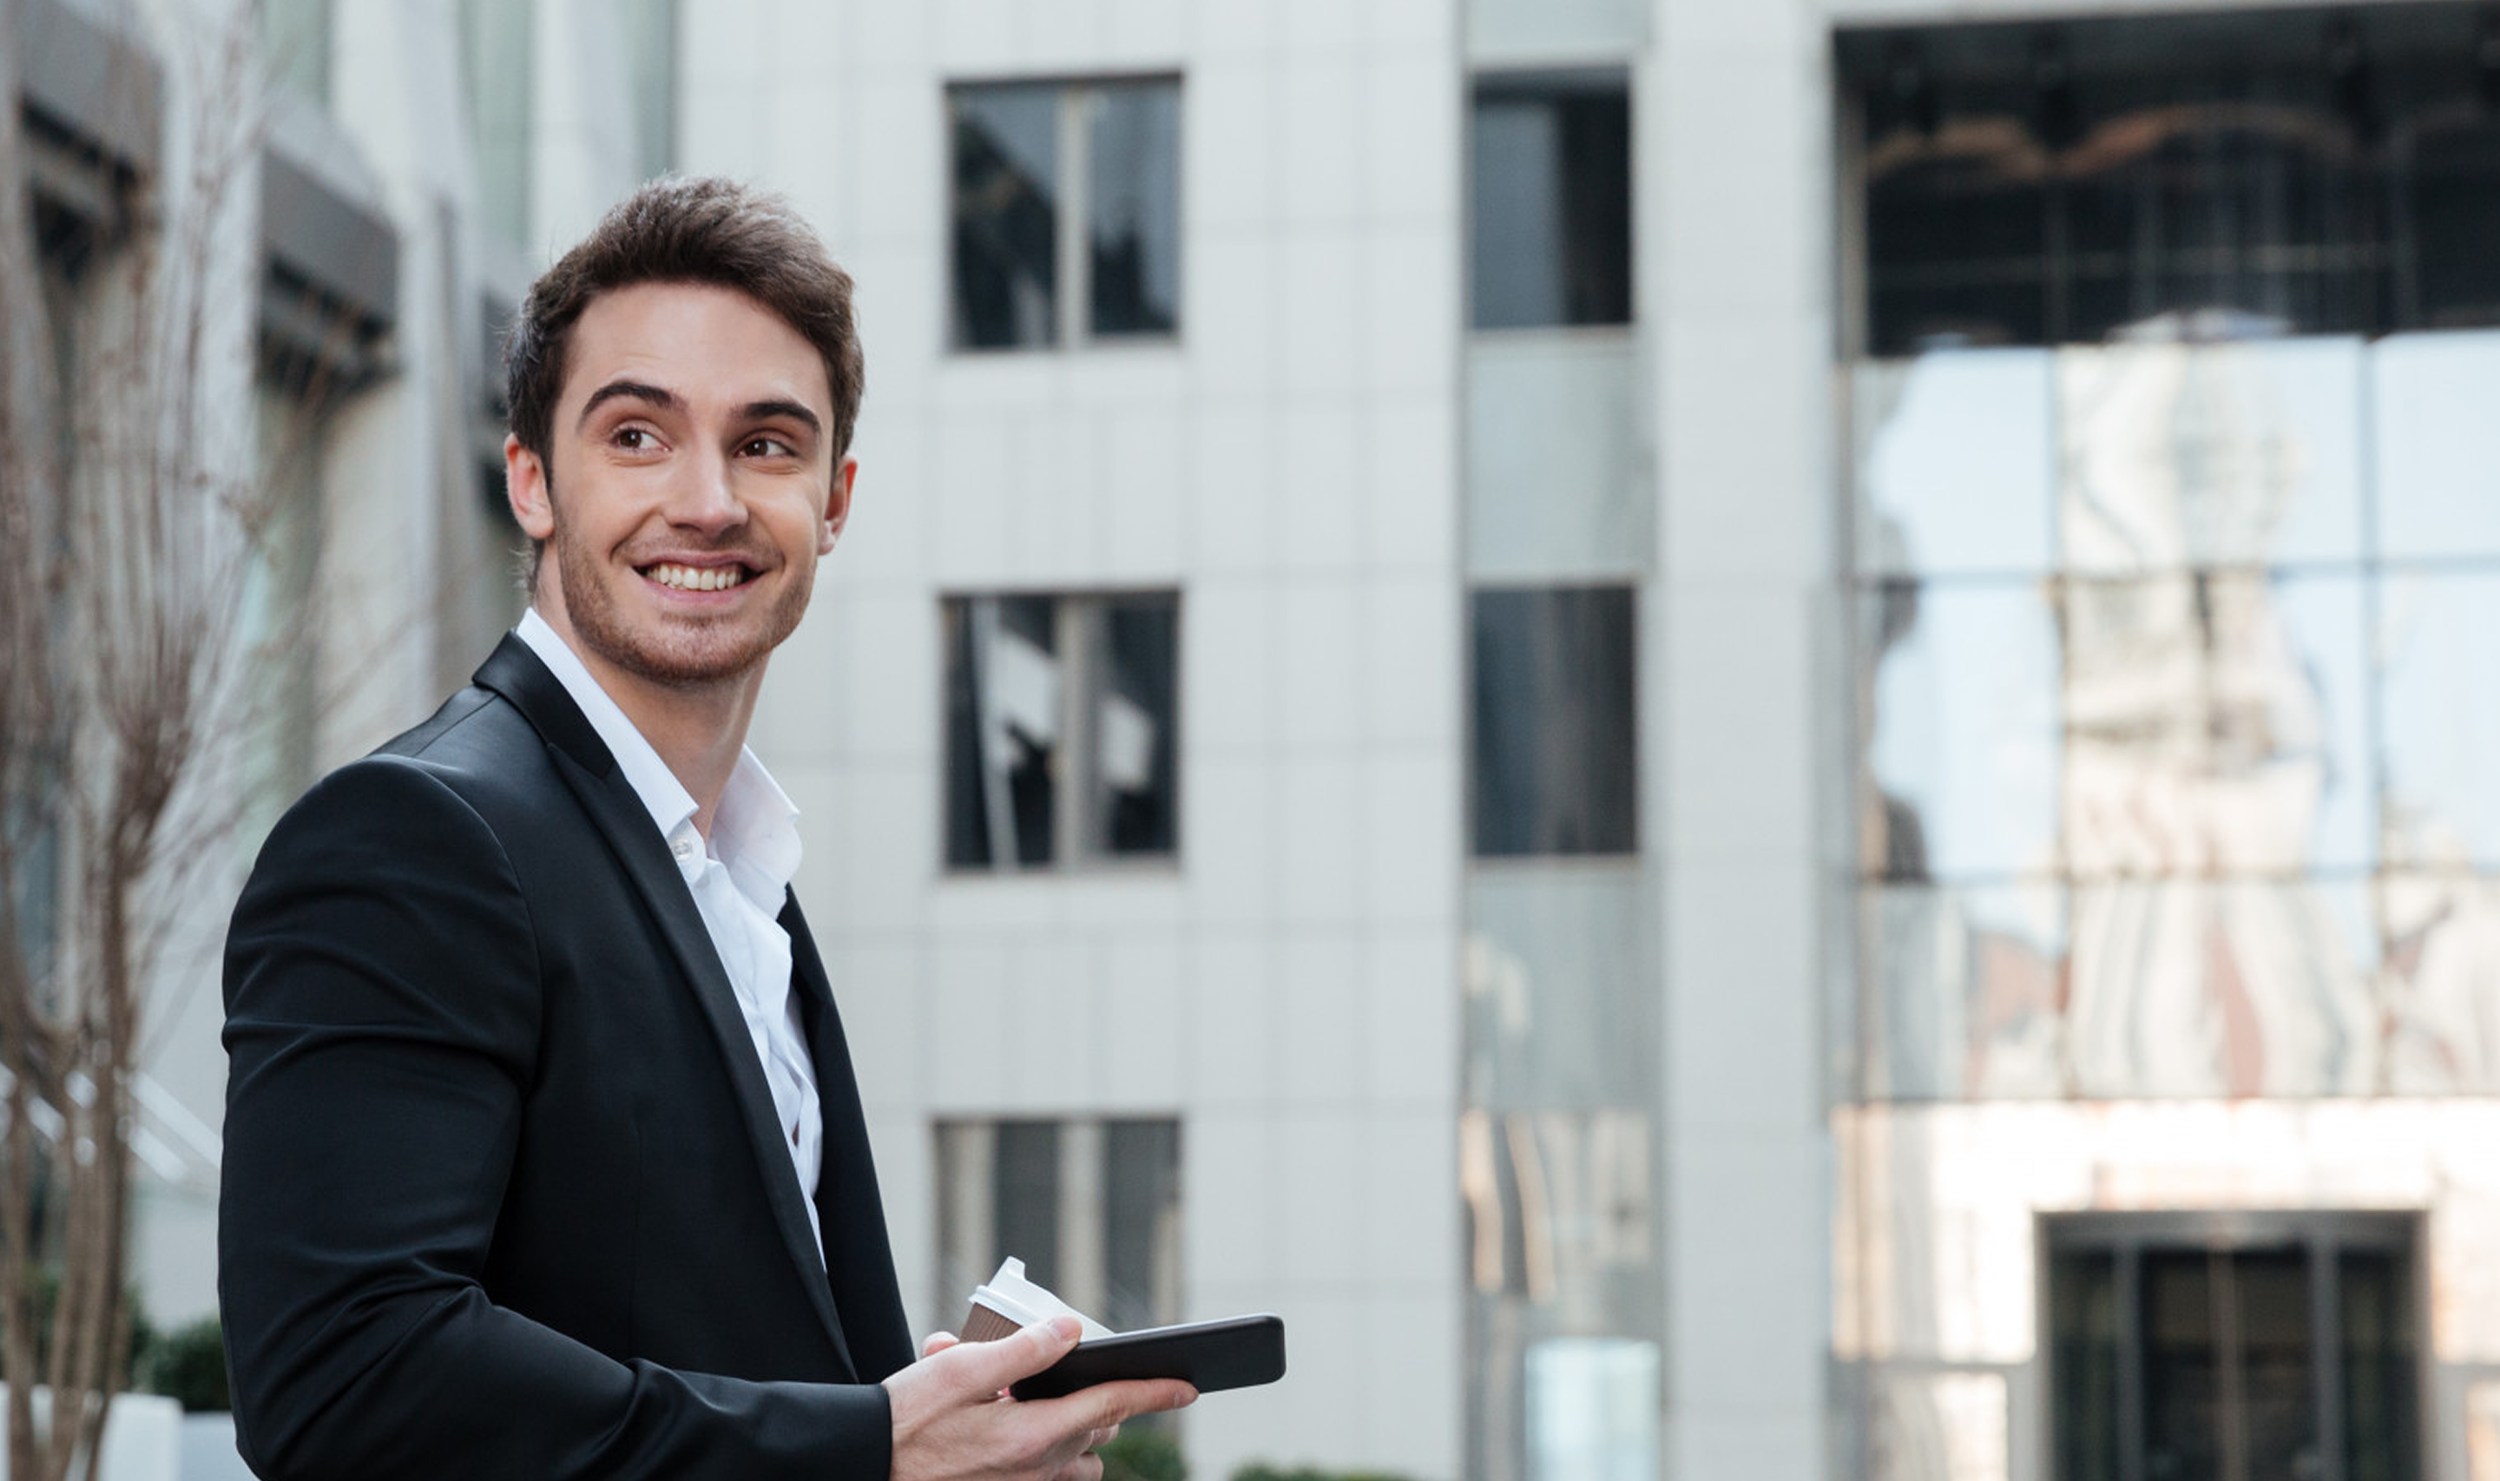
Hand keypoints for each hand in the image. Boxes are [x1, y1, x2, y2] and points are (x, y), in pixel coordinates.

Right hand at [886, 1315, 1196, 1480]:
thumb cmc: (904, 1420)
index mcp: (1031, 1435)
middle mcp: (1034, 1470)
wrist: (861, 1465)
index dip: (1154, 1392)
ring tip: (1034, 1403)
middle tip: (1080, 1374)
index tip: (1188, 1387)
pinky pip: (1045, 1478)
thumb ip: (1024, 1350)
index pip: (1111, 1404)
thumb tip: (1071, 1331)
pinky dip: (1042, 1451)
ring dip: (1074, 1433)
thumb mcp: (960, 1369)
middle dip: (1102, 1402)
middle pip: (1097, 1432)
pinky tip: (1000, 1424)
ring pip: (1076, 1464)